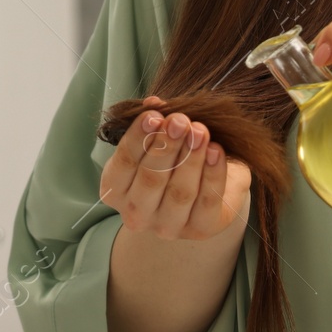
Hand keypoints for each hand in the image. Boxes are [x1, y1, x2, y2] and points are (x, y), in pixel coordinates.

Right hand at [99, 95, 252, 239]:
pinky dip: (213, 174)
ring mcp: (167, 226)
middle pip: (150, 179)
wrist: (206, 184)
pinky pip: (207, 202)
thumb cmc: (173, 157)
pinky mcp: (199, 230)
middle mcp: (136, 214)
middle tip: (181, 120)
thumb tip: (154, 102)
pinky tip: (216, 151)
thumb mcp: (158, 138)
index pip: (123, 163)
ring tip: (201, 131)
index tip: (154, 115)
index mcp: (115, 190)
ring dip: (191, 158)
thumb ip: (153, 121)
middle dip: (166, 147)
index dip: (138, 138)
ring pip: (179, 192)